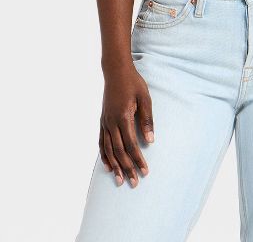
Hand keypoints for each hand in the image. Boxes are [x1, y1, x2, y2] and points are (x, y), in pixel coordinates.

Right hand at [99, 64, 155, 187]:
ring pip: (109, 150)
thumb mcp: (145, 98)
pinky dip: (104, 156)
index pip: (131, 144)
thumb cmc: (133, 83)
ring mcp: (105, 122)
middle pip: (119, 151)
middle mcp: (111, 122)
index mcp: (123, 116)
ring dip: (115, 166)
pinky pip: (101, 142)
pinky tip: (108, 166)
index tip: (145, 171)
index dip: (138, 159)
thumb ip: (147, 119)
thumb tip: (150, 141)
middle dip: (127, 168)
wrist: (115, 71)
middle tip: (134, 182)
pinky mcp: (102, 121)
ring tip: (120, 180)